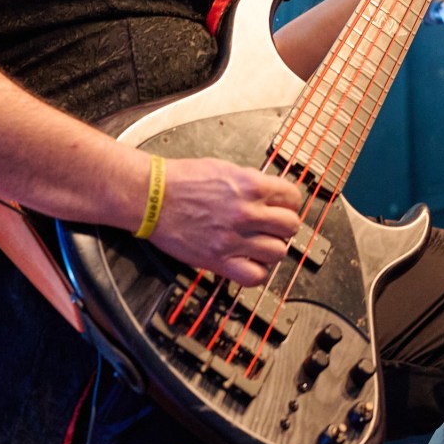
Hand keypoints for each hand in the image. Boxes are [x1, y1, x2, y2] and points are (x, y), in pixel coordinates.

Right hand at [151, 157, 301, 285]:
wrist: (150, 196)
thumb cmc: (179, 180)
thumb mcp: (223, 168)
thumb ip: (250, 182)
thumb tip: (270, 192)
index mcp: (249, 186)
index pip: (293, 197)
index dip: (290, 202)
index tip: (285, 206)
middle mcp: (246, 213)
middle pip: (291, 226)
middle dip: (284, 225)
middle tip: (274, 226)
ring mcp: (234, 239)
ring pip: (278, 252)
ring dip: (272, 248)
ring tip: (261, 244)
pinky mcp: (219, 260)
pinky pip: (255, 276)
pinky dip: (257, 271)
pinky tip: (250, 262)